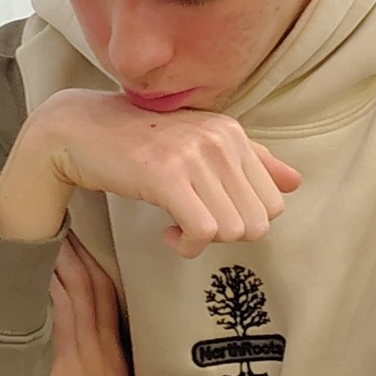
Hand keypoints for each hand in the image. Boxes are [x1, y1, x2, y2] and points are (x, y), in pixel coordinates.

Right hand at [0, 90, 300, 256]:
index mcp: (233, 133)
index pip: (274, 201)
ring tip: (179, 227)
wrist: (79, 131)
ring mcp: (194, 156)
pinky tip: (167, 233)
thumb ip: (251, 161)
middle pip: (259, 221)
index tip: (212, 214)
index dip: (244, 220)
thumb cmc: (140, 141)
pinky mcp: (165, 176)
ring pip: (234, 230)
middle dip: (229, 235)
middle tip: (196, 225)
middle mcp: (220, 140)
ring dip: (206, 242)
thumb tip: (296, 183)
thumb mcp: (200, 143)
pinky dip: (189, 245)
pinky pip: (203, 231)